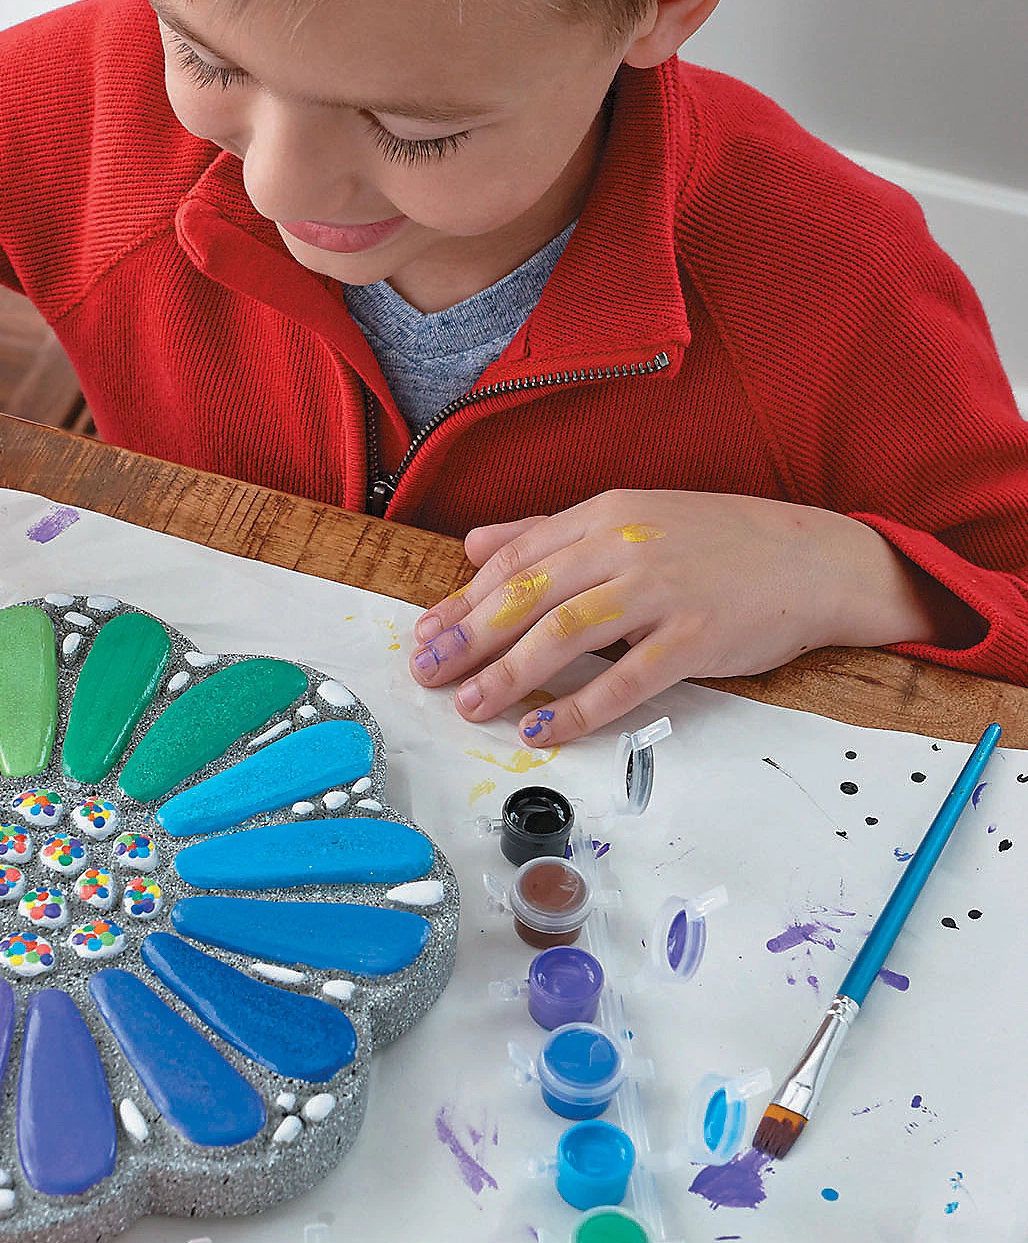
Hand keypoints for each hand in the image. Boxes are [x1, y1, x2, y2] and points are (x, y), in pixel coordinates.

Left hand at [409, 489, 947, 745]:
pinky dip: (579, 706)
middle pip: (528, 594)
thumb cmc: (720, 543)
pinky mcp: (696, 636)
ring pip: (565, 633)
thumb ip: (549, 532)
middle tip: (428, 673)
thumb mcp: (631, 517)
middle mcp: (625, 547)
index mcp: (604, 515)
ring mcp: (661, 591)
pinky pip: (626, 678)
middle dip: (469, 637)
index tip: (427, 634)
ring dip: (509, 672)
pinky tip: (541, 727)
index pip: (514, 559)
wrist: (816, 558)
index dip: (463, 600)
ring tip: (471, 705)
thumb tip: (474, 544)